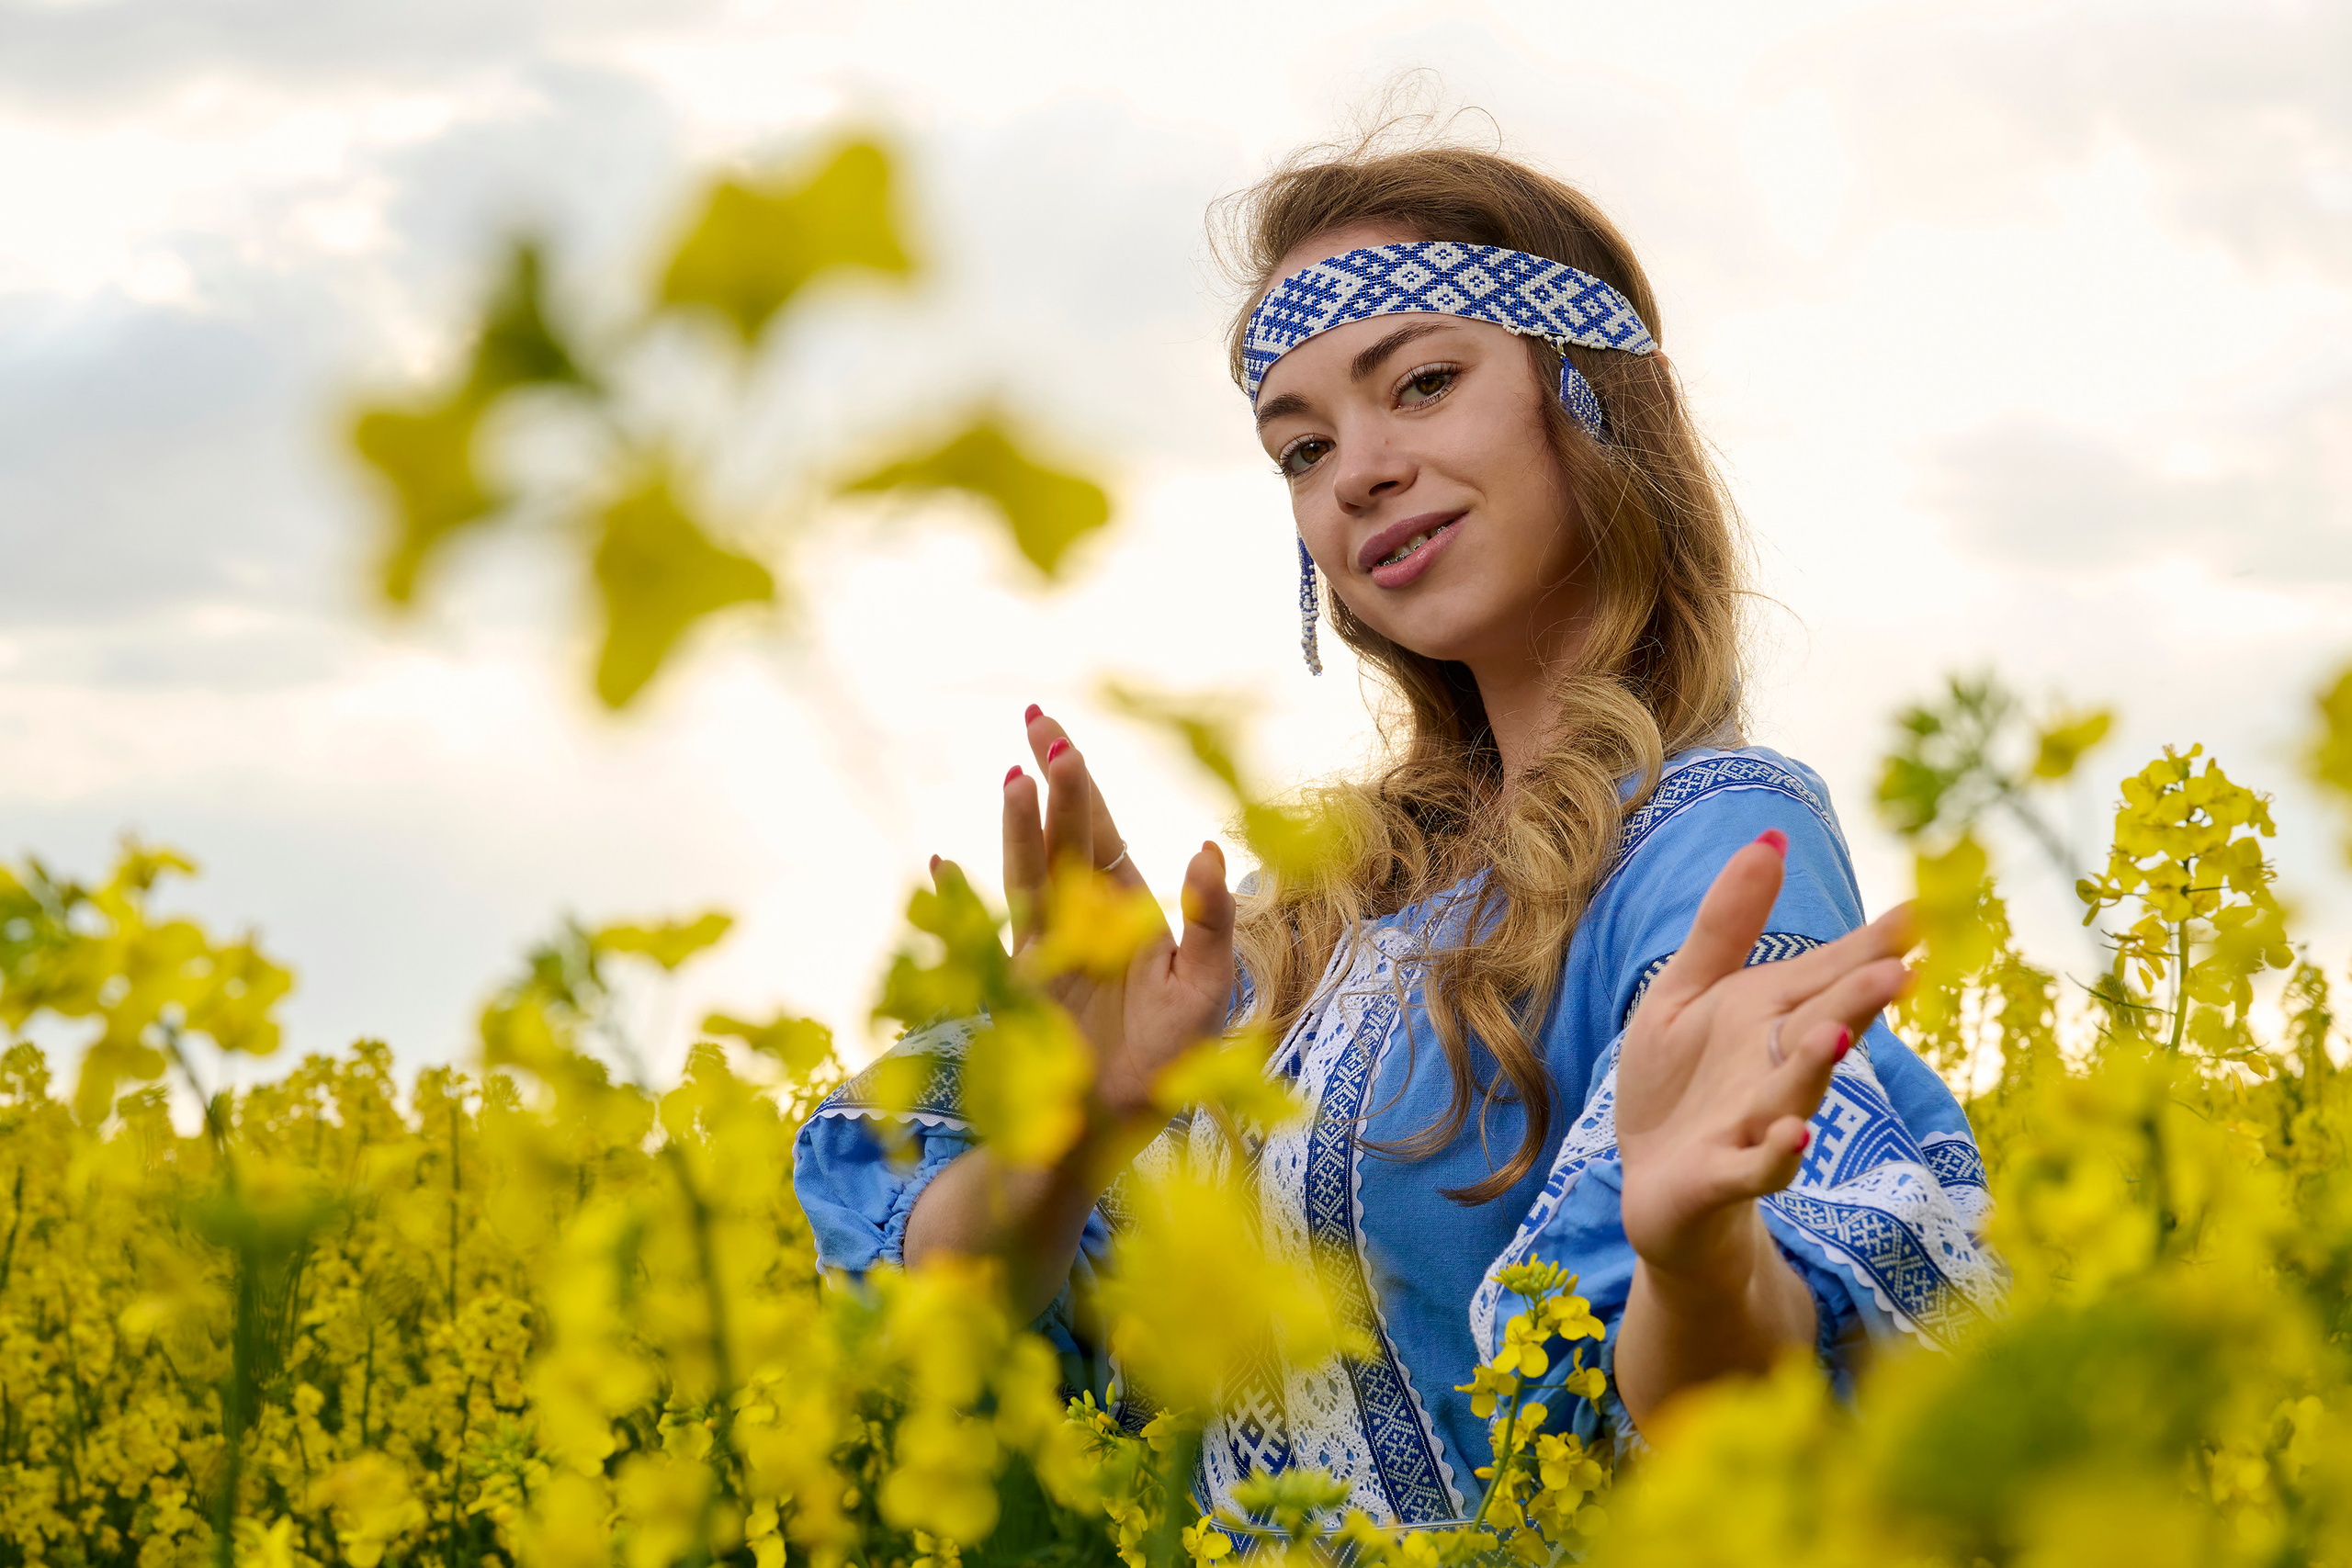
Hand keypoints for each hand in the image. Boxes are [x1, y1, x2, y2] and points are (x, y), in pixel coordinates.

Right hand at [937, 707, 1236, 1145]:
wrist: (1117, 1127)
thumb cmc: (1172, 1059)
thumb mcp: (1207, 988)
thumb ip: (1210, 921)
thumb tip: (1205, 848)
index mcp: (1127, 909)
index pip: (1101, 831)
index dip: (1080, 784)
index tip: (1059, 737)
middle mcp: (1080, 919)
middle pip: (1063, 838)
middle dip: (1053, 782)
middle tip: (1039, 724)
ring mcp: (1043, 951)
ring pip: (1028, 875)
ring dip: (1022, 829)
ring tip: (1015, 780)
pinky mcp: (1016, 992)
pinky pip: (983, 940)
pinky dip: (959, 903)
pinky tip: (940, 866)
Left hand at [1614, 830, 1915, 1291]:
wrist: (1657, 1186)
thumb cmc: (1679, 1085)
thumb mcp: (1687, 992)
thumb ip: (1728, 923)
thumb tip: (1772, 837)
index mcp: (1772, 1016)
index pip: (1829, 972)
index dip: (1872, 945)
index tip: (1923, 910)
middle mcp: (1777, 1067)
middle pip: (1824, 1025)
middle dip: (1861, 999)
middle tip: (1907, 966)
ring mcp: (1756, 1125)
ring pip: (1794, 1093)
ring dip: (1817, 1066)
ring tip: (1841, 1034)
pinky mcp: (1724, 1175)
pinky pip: (1757, 1168)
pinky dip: (1776, 1157)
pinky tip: (1794, 1138)